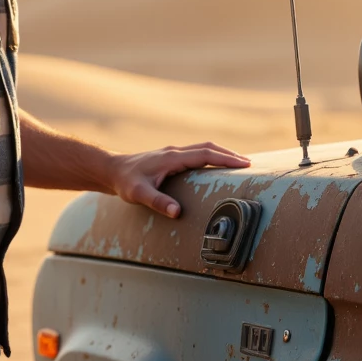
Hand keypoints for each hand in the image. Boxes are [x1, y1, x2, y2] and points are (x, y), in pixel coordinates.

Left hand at [109, 143, 250, 217]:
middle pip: (209, 148)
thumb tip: (178, 212)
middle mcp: (175, 152)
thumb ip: (158, 202)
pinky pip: (197, 153)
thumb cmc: (125, 182)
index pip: (205, 155)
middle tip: (249, 164)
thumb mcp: (139, 194)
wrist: (112, 170)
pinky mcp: (171, 158)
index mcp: (172, 158)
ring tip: (238, 164)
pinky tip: (216, 166)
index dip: (225, 159)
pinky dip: (211, 157)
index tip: (244, 164)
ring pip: (203, 149)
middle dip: (229, 154)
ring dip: (221, 154)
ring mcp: (173, 153)